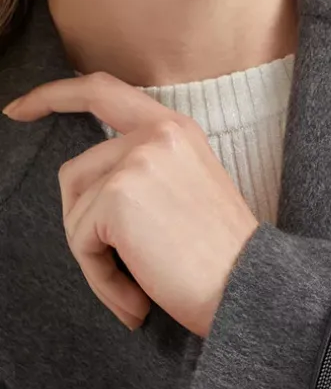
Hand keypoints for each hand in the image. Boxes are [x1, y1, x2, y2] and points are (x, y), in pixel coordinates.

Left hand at [2, 71, 259, 335]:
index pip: (103, 91)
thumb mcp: (189, 190)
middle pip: (77, 174)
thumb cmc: (223, 255)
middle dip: (83, 225)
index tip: (19, 108)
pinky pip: (81, 242)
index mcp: (176, 128)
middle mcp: (156, 134)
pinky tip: (138, 297)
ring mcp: (135, 161)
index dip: (54, 95)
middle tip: (116, 268)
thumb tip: (87, 192)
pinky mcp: (117, 195)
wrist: (250, 286)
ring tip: (138, 285)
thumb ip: (145, 171)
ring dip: (97, 258)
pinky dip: (102, 278)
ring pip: (76, 212)